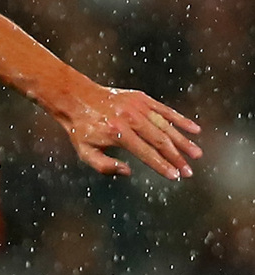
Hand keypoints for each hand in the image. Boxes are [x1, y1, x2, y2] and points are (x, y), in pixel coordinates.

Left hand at [54, 83, 201, 180]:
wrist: (77, 97)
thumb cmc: (82, 129)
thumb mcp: (85, 152)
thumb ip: (105, 166)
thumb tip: (129, 172)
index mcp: (118, 133)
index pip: (146, 153)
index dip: (162, 166)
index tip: (175, 176)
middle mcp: (131, 118)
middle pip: (160, 141)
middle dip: (176, 158)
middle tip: (189, 172)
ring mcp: (138, 106)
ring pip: (166, 126)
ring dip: (183, 141)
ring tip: (196, 154)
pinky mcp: (142, 98)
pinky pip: (165, 110)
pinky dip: (180, 120)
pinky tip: (194, 130)